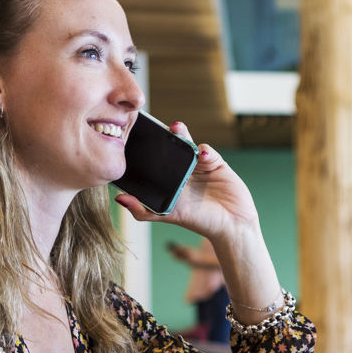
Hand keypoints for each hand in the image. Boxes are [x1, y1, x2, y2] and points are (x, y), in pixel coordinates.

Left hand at [114, 121, 258, 242]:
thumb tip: (119, 199)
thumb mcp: (168, 215)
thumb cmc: (200, 221)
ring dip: (183, 135)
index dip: (150, 148)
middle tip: (159, 127)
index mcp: (170, 179)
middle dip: (166, 136)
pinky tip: (203, 153)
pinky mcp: (216, 162)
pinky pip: (208, 151)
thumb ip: (143, 210)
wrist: (232, 225)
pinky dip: (205, 150)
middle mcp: (183, 170)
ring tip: (177, 128)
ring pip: (189, 145)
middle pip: (172, 148)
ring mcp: (200, 165)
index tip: (139, 137)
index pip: (157, 159)